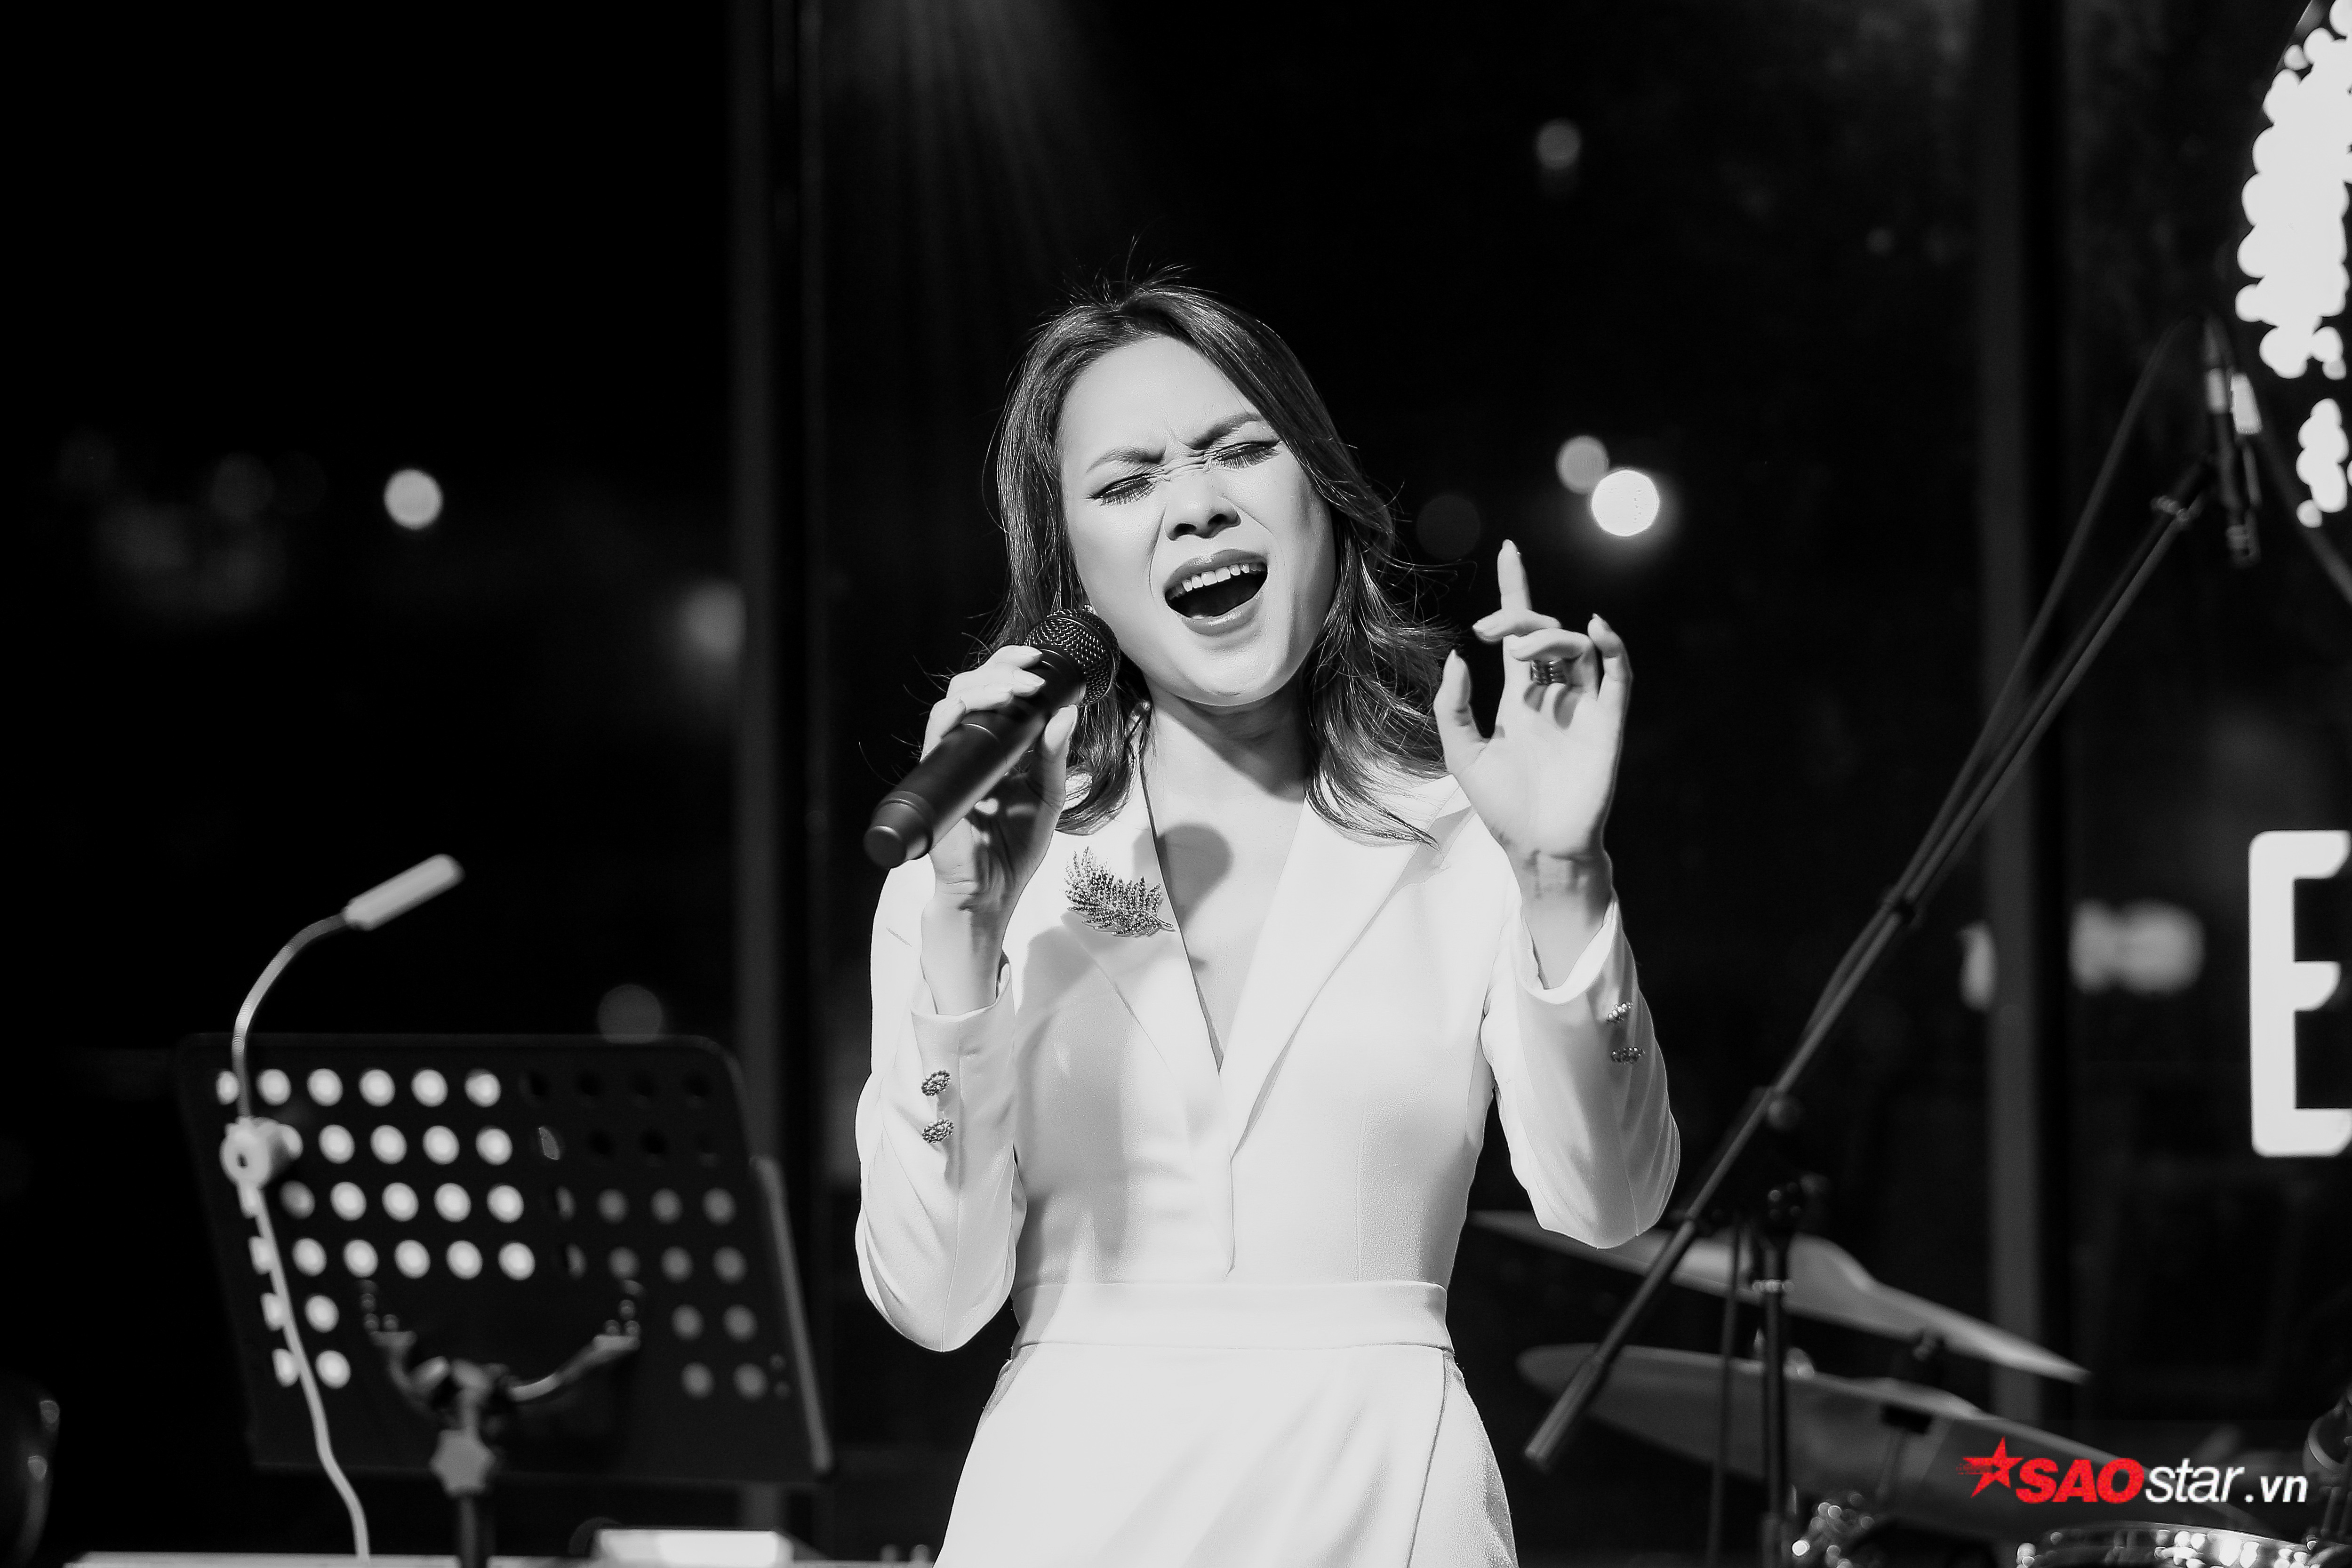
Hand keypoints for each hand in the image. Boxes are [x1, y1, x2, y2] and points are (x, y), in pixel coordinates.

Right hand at [922, 645, 1080, 922]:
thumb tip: (1068, 713)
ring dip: (986, 685)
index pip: (996, 691)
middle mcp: (972, 746)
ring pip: (954, 701)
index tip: (1037, 658)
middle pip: (974, 686)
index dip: (1011, 666)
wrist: (991, 891)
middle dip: (1002, 668)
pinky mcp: (939, 776)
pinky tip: (981, 707)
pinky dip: (957, 713)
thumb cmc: (1015, 848)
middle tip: (1031, 670)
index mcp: (998, 746)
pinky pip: (938, 734)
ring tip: (1017, 687)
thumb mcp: (1048, 795)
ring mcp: (953, 759)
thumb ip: (1056, 756)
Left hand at [1435, 539, 1629, 931]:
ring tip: (1522, 652)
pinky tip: (1597, 629)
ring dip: (1550, 637)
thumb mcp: (1463, 754)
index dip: (1516, 591)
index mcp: (1519, 698)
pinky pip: (1617, 676)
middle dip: (1521, 621)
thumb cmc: (1502, 807)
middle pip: (1545, 635)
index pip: (1519, 634)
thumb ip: (1453, 706)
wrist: (1537, 847)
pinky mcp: (1607, 723)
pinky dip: (1612, 648)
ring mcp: (1583, 707)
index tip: (1508, 551)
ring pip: (1577, 648)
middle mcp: (1554, 695)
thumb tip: (1458, 656)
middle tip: (1493, 633)